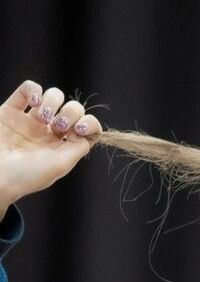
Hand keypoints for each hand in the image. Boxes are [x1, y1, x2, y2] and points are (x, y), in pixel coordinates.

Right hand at [0, 79, 102, 207]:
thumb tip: (87, 133)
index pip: (86, 129)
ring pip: (52, 96)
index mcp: (62, 149)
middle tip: (58, 125)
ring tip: (43, 117)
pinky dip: (33, 89)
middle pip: (72, 109)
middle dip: (71, 112)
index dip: (89, 124)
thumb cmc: (25, 175)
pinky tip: (33, 102)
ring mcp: (30, 121)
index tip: (79, 129)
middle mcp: (48, 134)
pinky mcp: (11, 110)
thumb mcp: (60, 166)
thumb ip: (78, 148)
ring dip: (53, 101)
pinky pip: (27, 89)